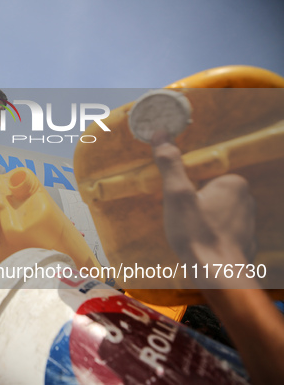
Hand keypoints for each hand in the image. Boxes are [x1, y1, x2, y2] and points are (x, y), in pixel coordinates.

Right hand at [151, 131, 255, 285]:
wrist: (217, 275)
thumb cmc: (197, 234)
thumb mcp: (176, 194)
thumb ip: (170, 163)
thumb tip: (161, 133)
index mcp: (233, 183)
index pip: (203, 176)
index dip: (187, 191)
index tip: (180, 205)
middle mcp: (246, 199)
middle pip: (209, 194)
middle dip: (194, 206)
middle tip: (183, 221)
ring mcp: (248, 221)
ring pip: (215, 213)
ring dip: (201, 221)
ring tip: (191, 235)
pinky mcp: (246, 240)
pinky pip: (222, 230)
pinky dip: (210, 236)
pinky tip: (201, 245)